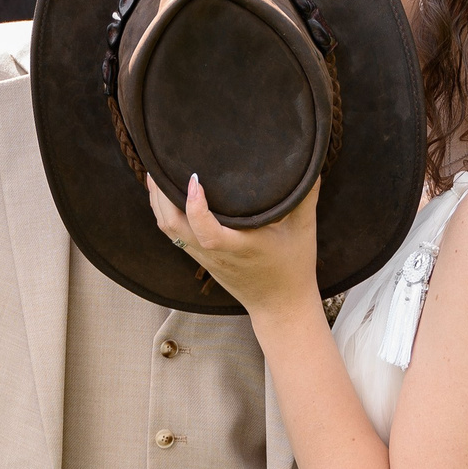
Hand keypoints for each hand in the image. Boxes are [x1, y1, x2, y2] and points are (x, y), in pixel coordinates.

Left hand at [147, 173, 321, 321]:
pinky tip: (166, 194)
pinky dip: (164, 212)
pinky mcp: (200, 258)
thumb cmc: (293, 268)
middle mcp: (214, 253)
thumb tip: (311, 164)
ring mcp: (204, 257)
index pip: (207, 232)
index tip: (195, 179)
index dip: (195, 207)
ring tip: (157, 172)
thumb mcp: (304, 230)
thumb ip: (306, 197)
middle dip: (160, 194)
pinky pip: (173, 233)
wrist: (280, 306)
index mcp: (238, 247)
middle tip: (159, 162)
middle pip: (173, 227)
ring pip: (168, 229)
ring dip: (158, 201)